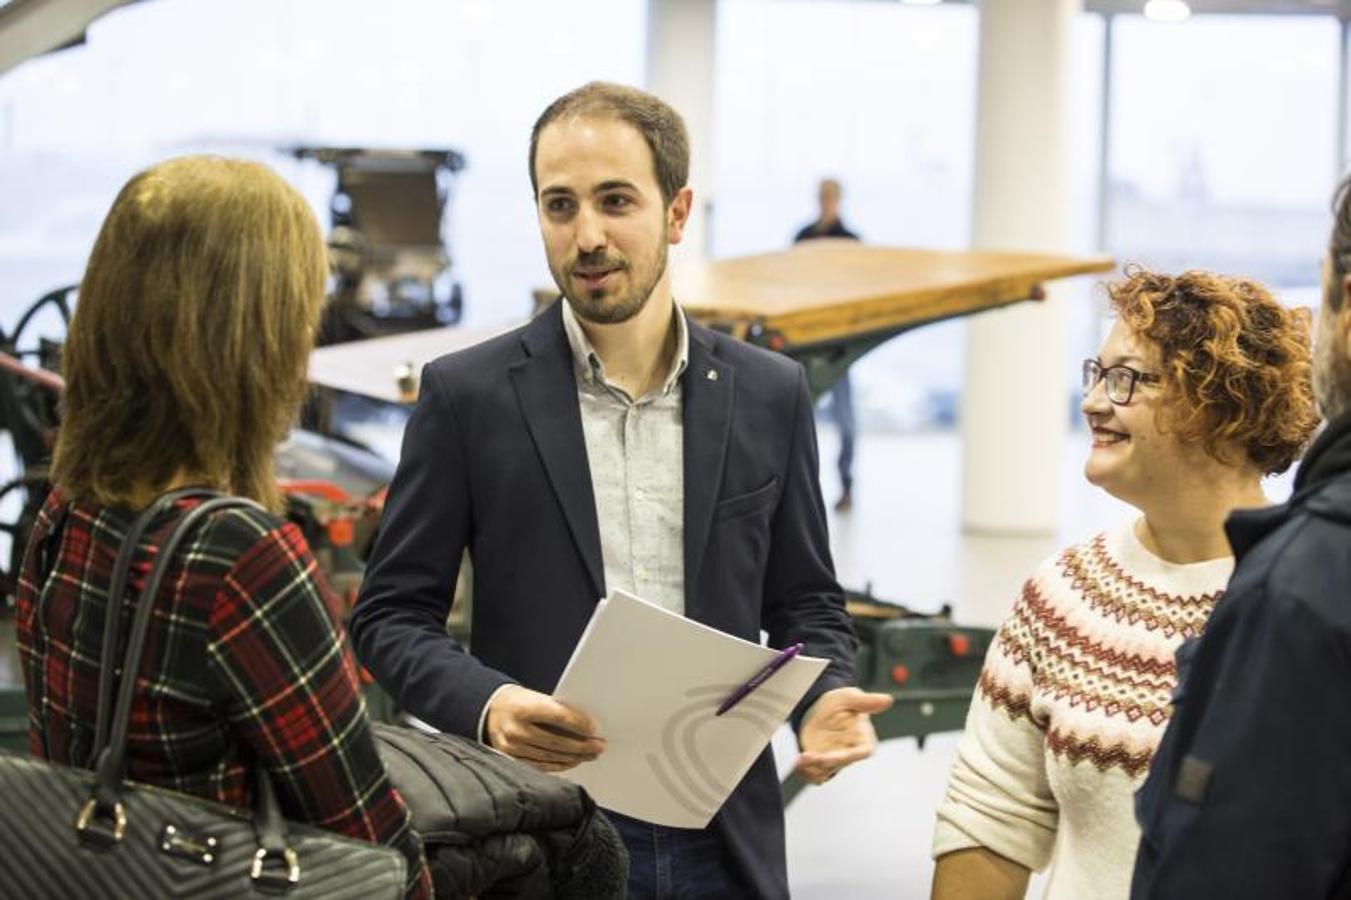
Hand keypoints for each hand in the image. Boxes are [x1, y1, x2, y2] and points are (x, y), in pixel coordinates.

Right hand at [484, 684, 604, 772]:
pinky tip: (571, 761)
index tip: (595, 729)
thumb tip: (586, 725)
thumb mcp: (535, 697)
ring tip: (589, 754)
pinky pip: (540, 766)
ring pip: (550, 757)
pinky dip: (558, 765)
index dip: (580, 724)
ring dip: (574, 757)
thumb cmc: (519, 702)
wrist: (491, 710)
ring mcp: (511, 748)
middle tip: (598, 746)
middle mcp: (515, 730)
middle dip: (582, 746)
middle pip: (557, 742)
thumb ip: (556, 710)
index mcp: (523, 708)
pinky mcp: (510, 760)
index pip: (559, 717)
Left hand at [793, 686, 892, 784]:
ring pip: (825, 773)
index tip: (831, 756)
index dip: (847, 757)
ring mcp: (834, 760)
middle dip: (822, 762)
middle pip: (839, 764)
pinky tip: (798, 763)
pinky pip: (813, 775)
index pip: (862, 753)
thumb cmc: (839, 702)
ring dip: (811, 769)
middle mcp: (850, 753)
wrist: (818, 706)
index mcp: (863, 740)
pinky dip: (805, 772)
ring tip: (800, 760)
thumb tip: (888, 700)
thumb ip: (868, 702)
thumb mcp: (850, 698)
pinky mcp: (820, 763)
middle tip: (806, 756)